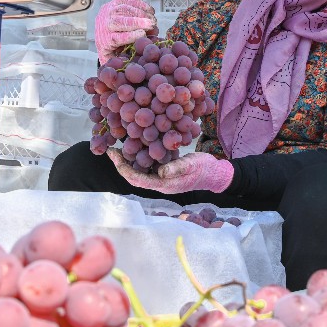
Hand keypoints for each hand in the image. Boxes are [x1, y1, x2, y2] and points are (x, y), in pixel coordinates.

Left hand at [95, 0, 156, 63]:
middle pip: (119, 21)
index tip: (142, 34)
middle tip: (152, 24)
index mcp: (104, 40)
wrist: (102, 27)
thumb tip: (122, 68)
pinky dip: (139, 3)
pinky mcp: (114, 1)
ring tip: (152, 18)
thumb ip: (117, 62)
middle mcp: (104, 24)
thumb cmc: (111, 45)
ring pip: (123, 9)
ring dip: (140, 12)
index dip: (129, 35)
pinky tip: (149, 10)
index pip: (115, 38)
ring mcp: (108, 11)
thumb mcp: (111, 57)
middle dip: (136, 21)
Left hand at [108, 149, 233, 194]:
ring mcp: (161, 176)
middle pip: (134, 174)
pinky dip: (140, 153)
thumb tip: (160, 172)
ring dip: (129, 158)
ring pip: (139, 169)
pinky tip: (137, 142)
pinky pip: (148, 163)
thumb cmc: (204, 169)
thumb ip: (175, 169)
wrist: (215, 172)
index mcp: (162, 184)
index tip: (112, 153)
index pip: (136, 178)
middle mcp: (158, 181)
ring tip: (119, 144)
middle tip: (111, 148)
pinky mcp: (164, 169)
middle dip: (121, 162)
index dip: (122, 167)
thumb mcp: (191, 166)